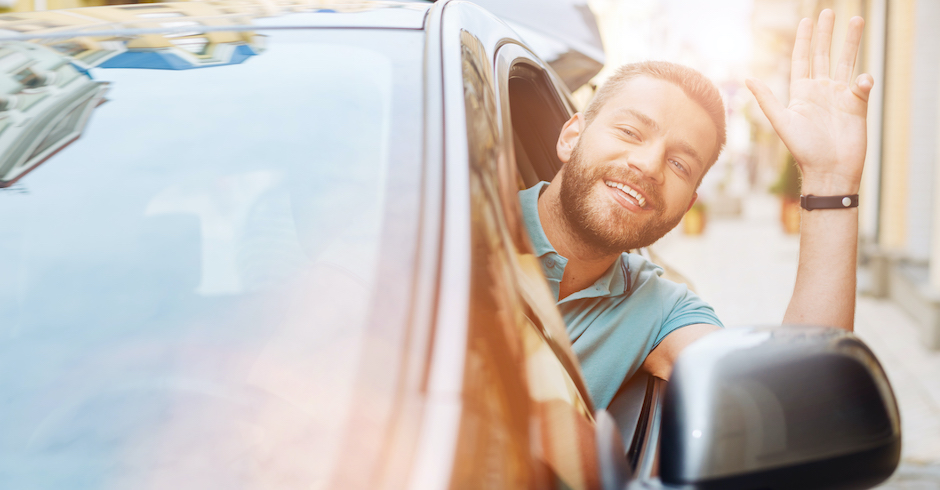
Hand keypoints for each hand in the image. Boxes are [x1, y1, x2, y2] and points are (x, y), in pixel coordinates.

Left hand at [746, 10, 873, 194]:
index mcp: (801, 93)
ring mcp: (840, 97)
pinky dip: (863, 80)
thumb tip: (748, 78)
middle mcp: (821, 91)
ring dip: (851, 42)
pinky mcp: (857, 106)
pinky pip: (862, 86)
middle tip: (829, 12)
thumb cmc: (803, 150)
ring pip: (847, 63)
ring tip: (857, 20)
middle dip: (826, 34)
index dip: (804, 40)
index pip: (802, 59)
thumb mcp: (782, 122)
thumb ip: (767, 99)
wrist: (828, 171)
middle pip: (824, 55)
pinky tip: (861, 80)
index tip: (807, 20)